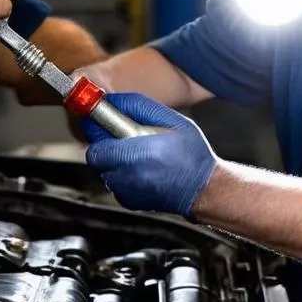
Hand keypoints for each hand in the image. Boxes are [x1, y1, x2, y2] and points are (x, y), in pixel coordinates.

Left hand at [83, 93, 216, 217]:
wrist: (204, 188)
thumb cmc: (191, 152)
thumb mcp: (169, 118)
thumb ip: (135, 106)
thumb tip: (109, 100)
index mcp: (137, 155)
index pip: (96, 147)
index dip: (98, 131)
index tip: (101, 120)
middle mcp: (129, 178)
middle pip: (96, 159)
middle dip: (105, 144)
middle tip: (123, 135)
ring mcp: (127, 193)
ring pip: (103, 170)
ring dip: (113, 159)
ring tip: (137, 151)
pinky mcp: (128, 201)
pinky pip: (113, 182)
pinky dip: (120, 173)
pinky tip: (140, 166)